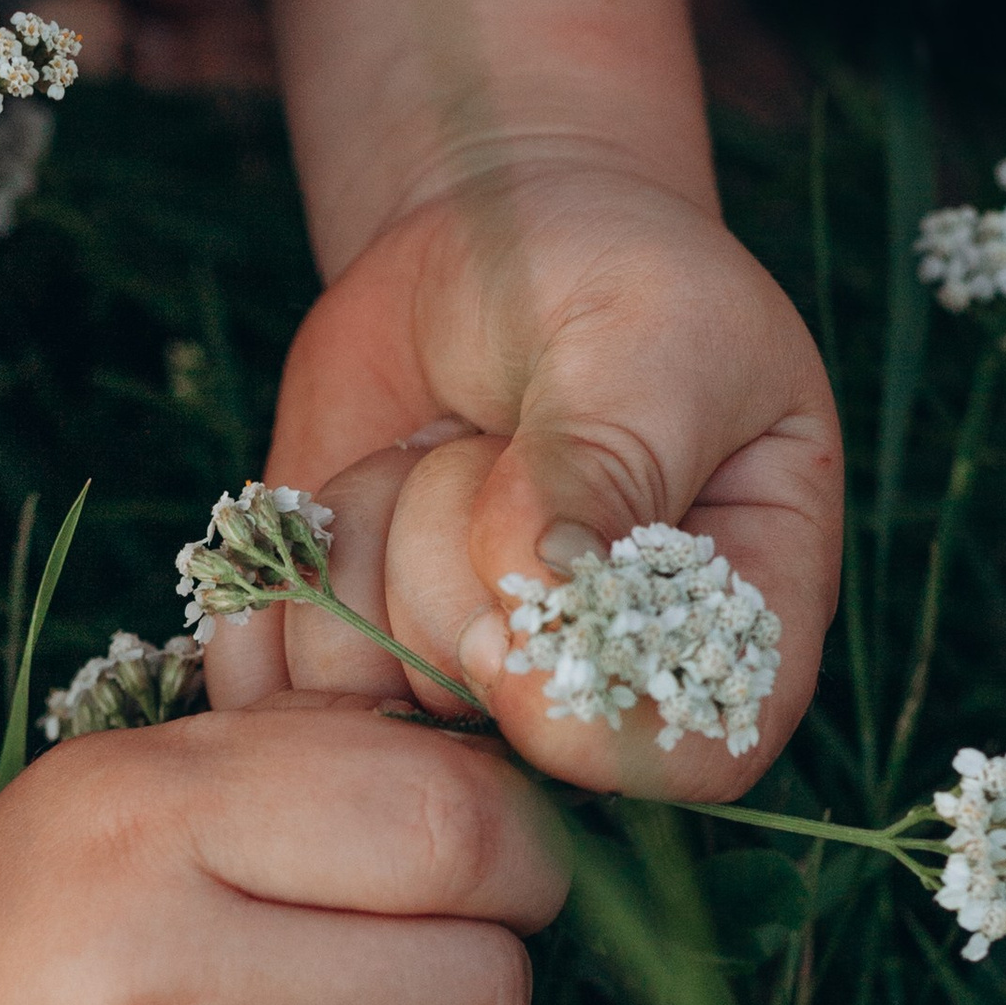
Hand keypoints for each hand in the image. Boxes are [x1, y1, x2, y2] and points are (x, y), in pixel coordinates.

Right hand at [0, 699, 565, 1004]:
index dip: (513, 859)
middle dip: (461, 993)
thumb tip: (530, 810)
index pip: (456, 830)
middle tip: (364, 1001)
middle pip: (485, 996)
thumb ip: (324, 761)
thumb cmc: (39, 935)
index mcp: (147, 828)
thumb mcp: (135, 786)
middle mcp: (160, 997)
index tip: (476, 884)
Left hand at [207, 156, 840, 799]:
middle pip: (499, 737)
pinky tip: (340, 487)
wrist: (490, 242)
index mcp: (734, 631)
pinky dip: (283, 564)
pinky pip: (271, 677)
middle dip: (455, 565)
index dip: (585, 721)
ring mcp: (465, 685)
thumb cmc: (616, 281)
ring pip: (371, 697)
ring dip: (374, 537)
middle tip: (492, 444)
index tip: (503, 623)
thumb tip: (537, 583)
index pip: (691, 762)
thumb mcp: (647, 340)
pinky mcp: (351, 657)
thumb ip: (606, 461)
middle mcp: (597, 689)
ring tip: (435, 449)